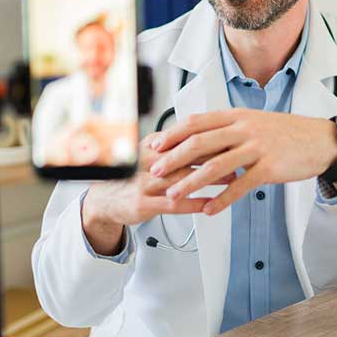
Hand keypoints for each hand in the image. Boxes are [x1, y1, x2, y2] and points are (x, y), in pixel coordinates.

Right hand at [81, 132, 231, 254]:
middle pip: (184, 155)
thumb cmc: (130, 178)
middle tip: (235, 154)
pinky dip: (193, 203)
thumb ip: (169, 145)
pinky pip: (173, 203)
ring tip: (231, 178)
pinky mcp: (143, 204)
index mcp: (149, 147)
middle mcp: (146, 163)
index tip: (228, 135)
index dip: (207, 136)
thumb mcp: (146, 155)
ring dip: (209, 178)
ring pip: (181, 178)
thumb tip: (200, 132)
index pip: (181, 137)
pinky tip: (209, 203)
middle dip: (213, 154)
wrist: (102, 200)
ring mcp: (144, 184)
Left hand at [147, 109, 336, 215]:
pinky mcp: (269, 168)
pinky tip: (209, 210)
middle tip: (155, 171)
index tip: (154, 146)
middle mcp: (244, 129)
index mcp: (237, 116)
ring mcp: (257, 148)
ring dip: (191, 182)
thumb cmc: (285, 133)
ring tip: (174, 195)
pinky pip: (240, 186)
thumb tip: (198, 140)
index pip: (197, 122)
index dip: (172, 134)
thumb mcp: (254, 122)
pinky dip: (222, 199)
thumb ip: (228, 130)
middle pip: (200, 142)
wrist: (320, 141)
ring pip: (216, 166)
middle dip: (173, 158)